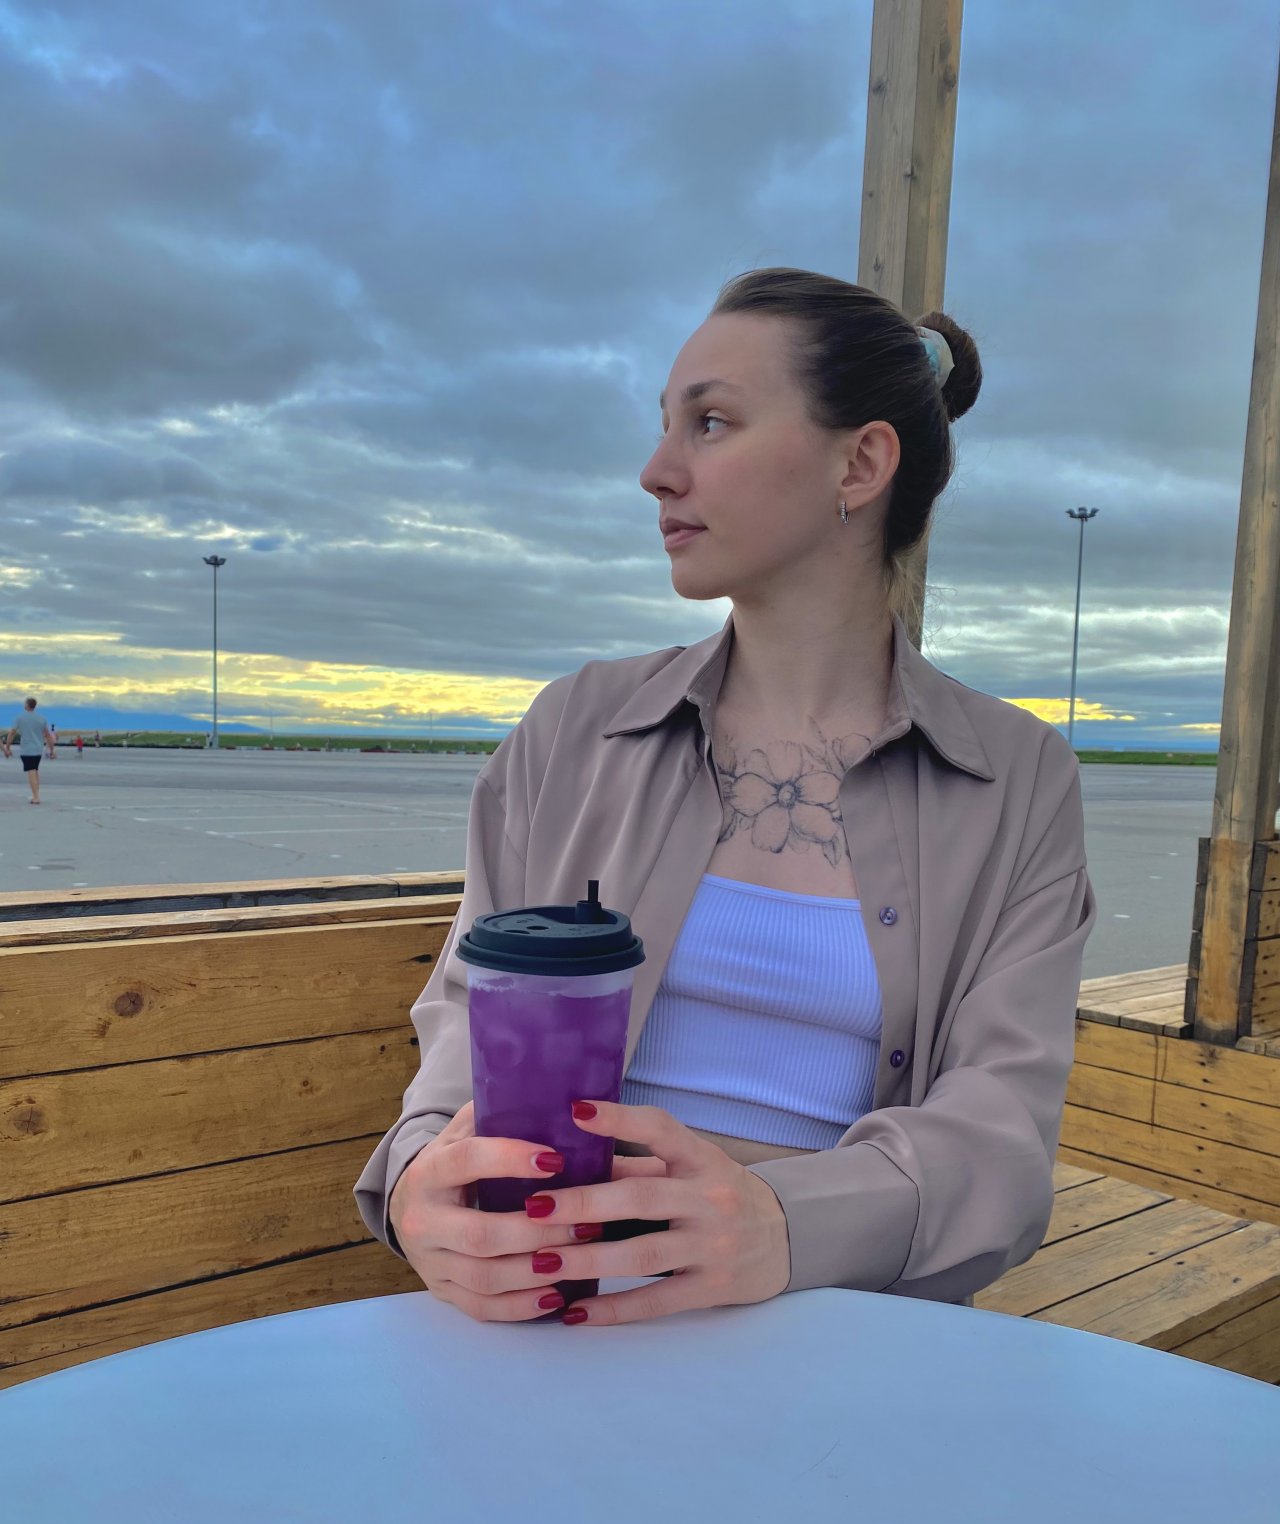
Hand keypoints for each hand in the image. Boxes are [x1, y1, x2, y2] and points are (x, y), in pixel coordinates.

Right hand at [389, 1101, 666, 1323]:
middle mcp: (422, 1220)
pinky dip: (521, 1306)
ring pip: (485, 1277)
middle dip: (538, 1232)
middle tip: (585, 1224)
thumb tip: (560, 1098)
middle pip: (481, 1234)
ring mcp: (429, 1262)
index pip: (468, 1161)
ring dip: (536, 1271)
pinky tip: (556, 1295)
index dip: (510, 1159)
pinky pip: (482, 1308)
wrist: (405, 1204)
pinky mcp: (441, 1292)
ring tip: (579, 1257)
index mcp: (429, 1171)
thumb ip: (500, 1114)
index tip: (557, 1160)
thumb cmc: (453, 1162)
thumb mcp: (465, 1131)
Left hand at [522, 1100, 791, 1326]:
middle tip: (533, 1208)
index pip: (661, 1130)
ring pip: (642, 1254)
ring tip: (540, 1262)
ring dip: (587, 1260)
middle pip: (641, 1199)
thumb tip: (573, 1160)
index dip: (620, 1120)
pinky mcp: (711, 1289)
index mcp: (702, 1158)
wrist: (784, 1239)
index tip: (576, 1111)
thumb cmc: (721, 1194)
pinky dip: (613, 1308)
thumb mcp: (693, 1167)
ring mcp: (713, 1246)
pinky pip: (655, 1301)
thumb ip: (640, 1166)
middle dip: (583, 1203)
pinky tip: (574, 1312)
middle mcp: (710, 1199)